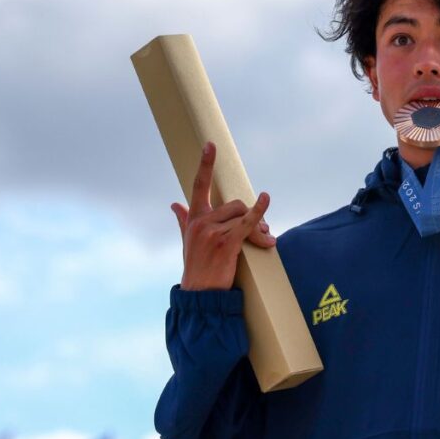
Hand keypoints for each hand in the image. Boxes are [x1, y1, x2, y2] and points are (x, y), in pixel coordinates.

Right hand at [171, 142, 275, 290]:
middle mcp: (201, 222)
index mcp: (193, 218)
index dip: (205, 164)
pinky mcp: (225, 243)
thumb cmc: (196, 267)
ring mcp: (212, 232)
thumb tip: (174, 204)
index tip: (210, 145)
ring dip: (260, 227)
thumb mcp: (187, 241)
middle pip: (235, 204)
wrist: (200, 293)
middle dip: (252, 215)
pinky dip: (259, 212)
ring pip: (243, 215)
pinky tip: (266, 199)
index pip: (199, 185)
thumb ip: (183, 220)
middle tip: (262, 232)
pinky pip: (247, 223)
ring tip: (266, 239)